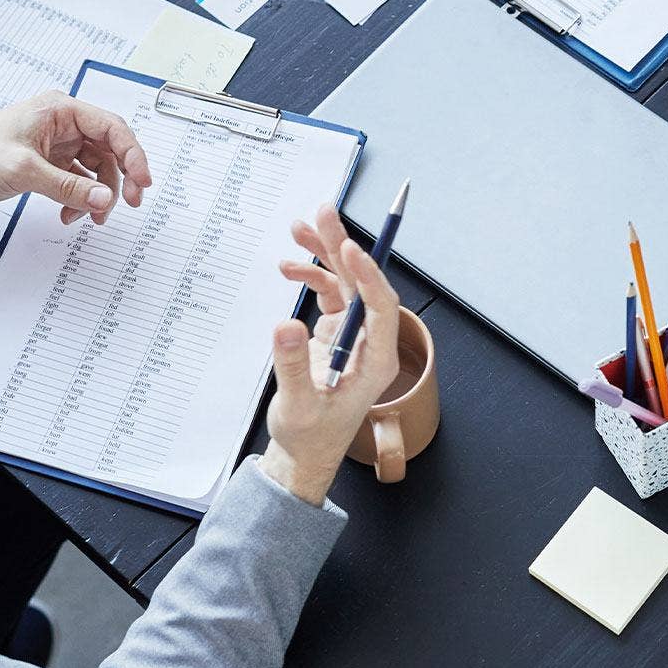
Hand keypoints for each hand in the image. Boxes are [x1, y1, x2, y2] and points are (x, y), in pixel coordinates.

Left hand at [0, 92, 151, 223]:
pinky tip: (69, 213)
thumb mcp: (24, 170)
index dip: (134, 154)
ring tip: (90, 217)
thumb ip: (68, 186)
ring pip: (97, 169)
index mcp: (61, 111)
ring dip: (98, 194)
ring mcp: (58, 144)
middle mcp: (64, 124)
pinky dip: (80, 198)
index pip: (112, 128)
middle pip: (110, 150)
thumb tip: (105, 199)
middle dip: (120, 179)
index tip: (143, 182)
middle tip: (129, 203)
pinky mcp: (49, 163)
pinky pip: (79, 181)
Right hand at [263, 206, 403, 504]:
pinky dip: (311, 277)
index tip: (348, 249)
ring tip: (299, 229)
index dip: (368, 276)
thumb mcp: (298, 406)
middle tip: (323, 214)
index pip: (382, 308)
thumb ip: (293, 366)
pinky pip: (329, 295)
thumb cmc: (310, 437)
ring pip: (346, 283)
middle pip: (364, 284)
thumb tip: (285, 325)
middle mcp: (371, 342)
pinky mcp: (336, 334)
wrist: (303, 453)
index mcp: (376, 361)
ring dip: (325, 254)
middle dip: (343, 247)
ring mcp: (354, 336)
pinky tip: (289, 269)